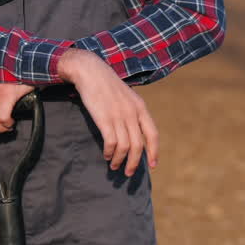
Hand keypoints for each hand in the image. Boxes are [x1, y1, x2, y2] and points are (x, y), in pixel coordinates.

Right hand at [57, 48, 159, 175]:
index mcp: (140, 107)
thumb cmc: (106, 84)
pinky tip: (106, 155)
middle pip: (139, 145)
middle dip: (134, 163)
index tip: (152, 165)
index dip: (154, 152)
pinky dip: (109, 152)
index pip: (153, 134)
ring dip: (119, 160)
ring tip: (114, 166)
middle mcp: (132, 113)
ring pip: (125, 147)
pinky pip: (111, 142)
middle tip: (128, 173)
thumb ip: (132, 111)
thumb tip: (133, 131)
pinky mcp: (104, 119)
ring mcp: (119, 116)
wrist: (90, 71)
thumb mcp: (126, 95)